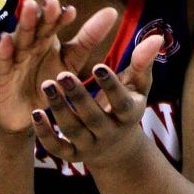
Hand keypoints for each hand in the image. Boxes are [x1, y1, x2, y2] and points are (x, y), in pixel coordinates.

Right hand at [0, 0, 80, 131]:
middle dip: (43, 14)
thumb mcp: (71, 62)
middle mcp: (30, 44)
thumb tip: (112, 11)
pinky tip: (5, 39)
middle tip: (51, 2)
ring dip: (24, 23)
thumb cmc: (49, 83)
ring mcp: (14, 58)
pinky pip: (3, 62)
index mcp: (47, 39)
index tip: (71, 11)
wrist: (26, 114)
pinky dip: (3, 51)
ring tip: (29, 7)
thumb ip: (88, 38)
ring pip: (20, 39)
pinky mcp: (0, 76)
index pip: (54, 24)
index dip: (61, 17)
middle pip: (37, 27)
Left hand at [33, 29, 163, 167]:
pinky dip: (45, 134)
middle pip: (93, 117)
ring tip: (46, 85)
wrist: (116, 147)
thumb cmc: (126, 104)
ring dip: (60, 109)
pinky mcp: (72, 156)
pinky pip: (57, 147)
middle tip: (62, 74)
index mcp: (129, 114)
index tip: (97, 66)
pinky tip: (36, 113)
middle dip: (78, 97)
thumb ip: (142, 62)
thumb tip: (157, 37)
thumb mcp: (137, 86)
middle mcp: (110, 133)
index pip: (121, 102)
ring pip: (73, 130)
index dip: (110, 86)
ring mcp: (90, 146)